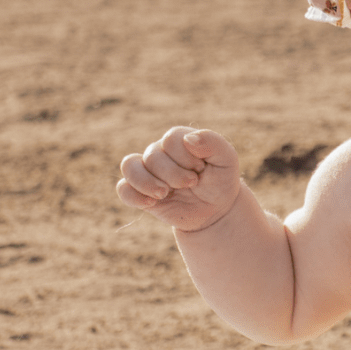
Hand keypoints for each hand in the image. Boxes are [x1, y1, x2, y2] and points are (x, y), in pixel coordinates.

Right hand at [117, 127, 240, 231]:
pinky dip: (134, 196)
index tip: (202, 170)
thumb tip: (189, 139)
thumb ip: (214, 143)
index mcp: (178, 140)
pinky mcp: (140, 192)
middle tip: (192, 183)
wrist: (215, 210)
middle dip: (175, 174)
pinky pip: (123, 189)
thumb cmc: (220, 181)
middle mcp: (159, 152)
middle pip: (153, 156)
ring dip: (148, 182)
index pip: (171, 140)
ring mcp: (147, 172)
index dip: (187, 158)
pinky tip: (151, 204)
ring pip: (130, 166)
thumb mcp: (227, 160)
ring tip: (165, 194)